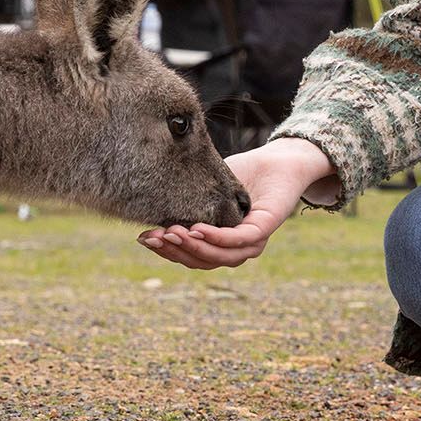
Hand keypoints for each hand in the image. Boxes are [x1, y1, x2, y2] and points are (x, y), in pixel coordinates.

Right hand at [138, 136, 335, 270]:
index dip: (166, 251)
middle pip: (201, 261)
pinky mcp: (263, 230)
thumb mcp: (206, 188)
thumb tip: (148, 203)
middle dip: (173, 250)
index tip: (143, 239)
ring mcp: (251, 242)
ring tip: (169, 232)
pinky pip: (237, 241)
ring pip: (218, 256)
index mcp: (222, 244)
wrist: (277, 159)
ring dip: (191, 246)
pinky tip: (195, 229)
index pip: (191, 256)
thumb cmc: (243, 173)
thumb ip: (185, 201)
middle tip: (151, 236)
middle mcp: (236, 249)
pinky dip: (215, 238)